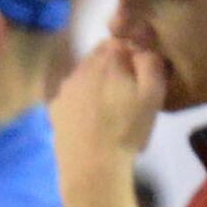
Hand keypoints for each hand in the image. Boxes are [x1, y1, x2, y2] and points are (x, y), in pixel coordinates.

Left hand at [51, 38, 170, 192]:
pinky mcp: (54, 108)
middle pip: (99, 55)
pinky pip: (72, 93)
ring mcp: (64, 89)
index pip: (118, 40)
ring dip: (96, 80)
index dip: (130, 52)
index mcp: (107, 62)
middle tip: (126, 89)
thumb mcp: (153, 94)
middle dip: (113, 64)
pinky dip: (82, 97)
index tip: (139, 70)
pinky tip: (91, 116)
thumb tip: (140, 47)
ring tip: (109, 104)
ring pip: (83, 73)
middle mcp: (80, 69)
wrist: (92, 167)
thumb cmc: (127, 129)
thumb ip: (149, 62)